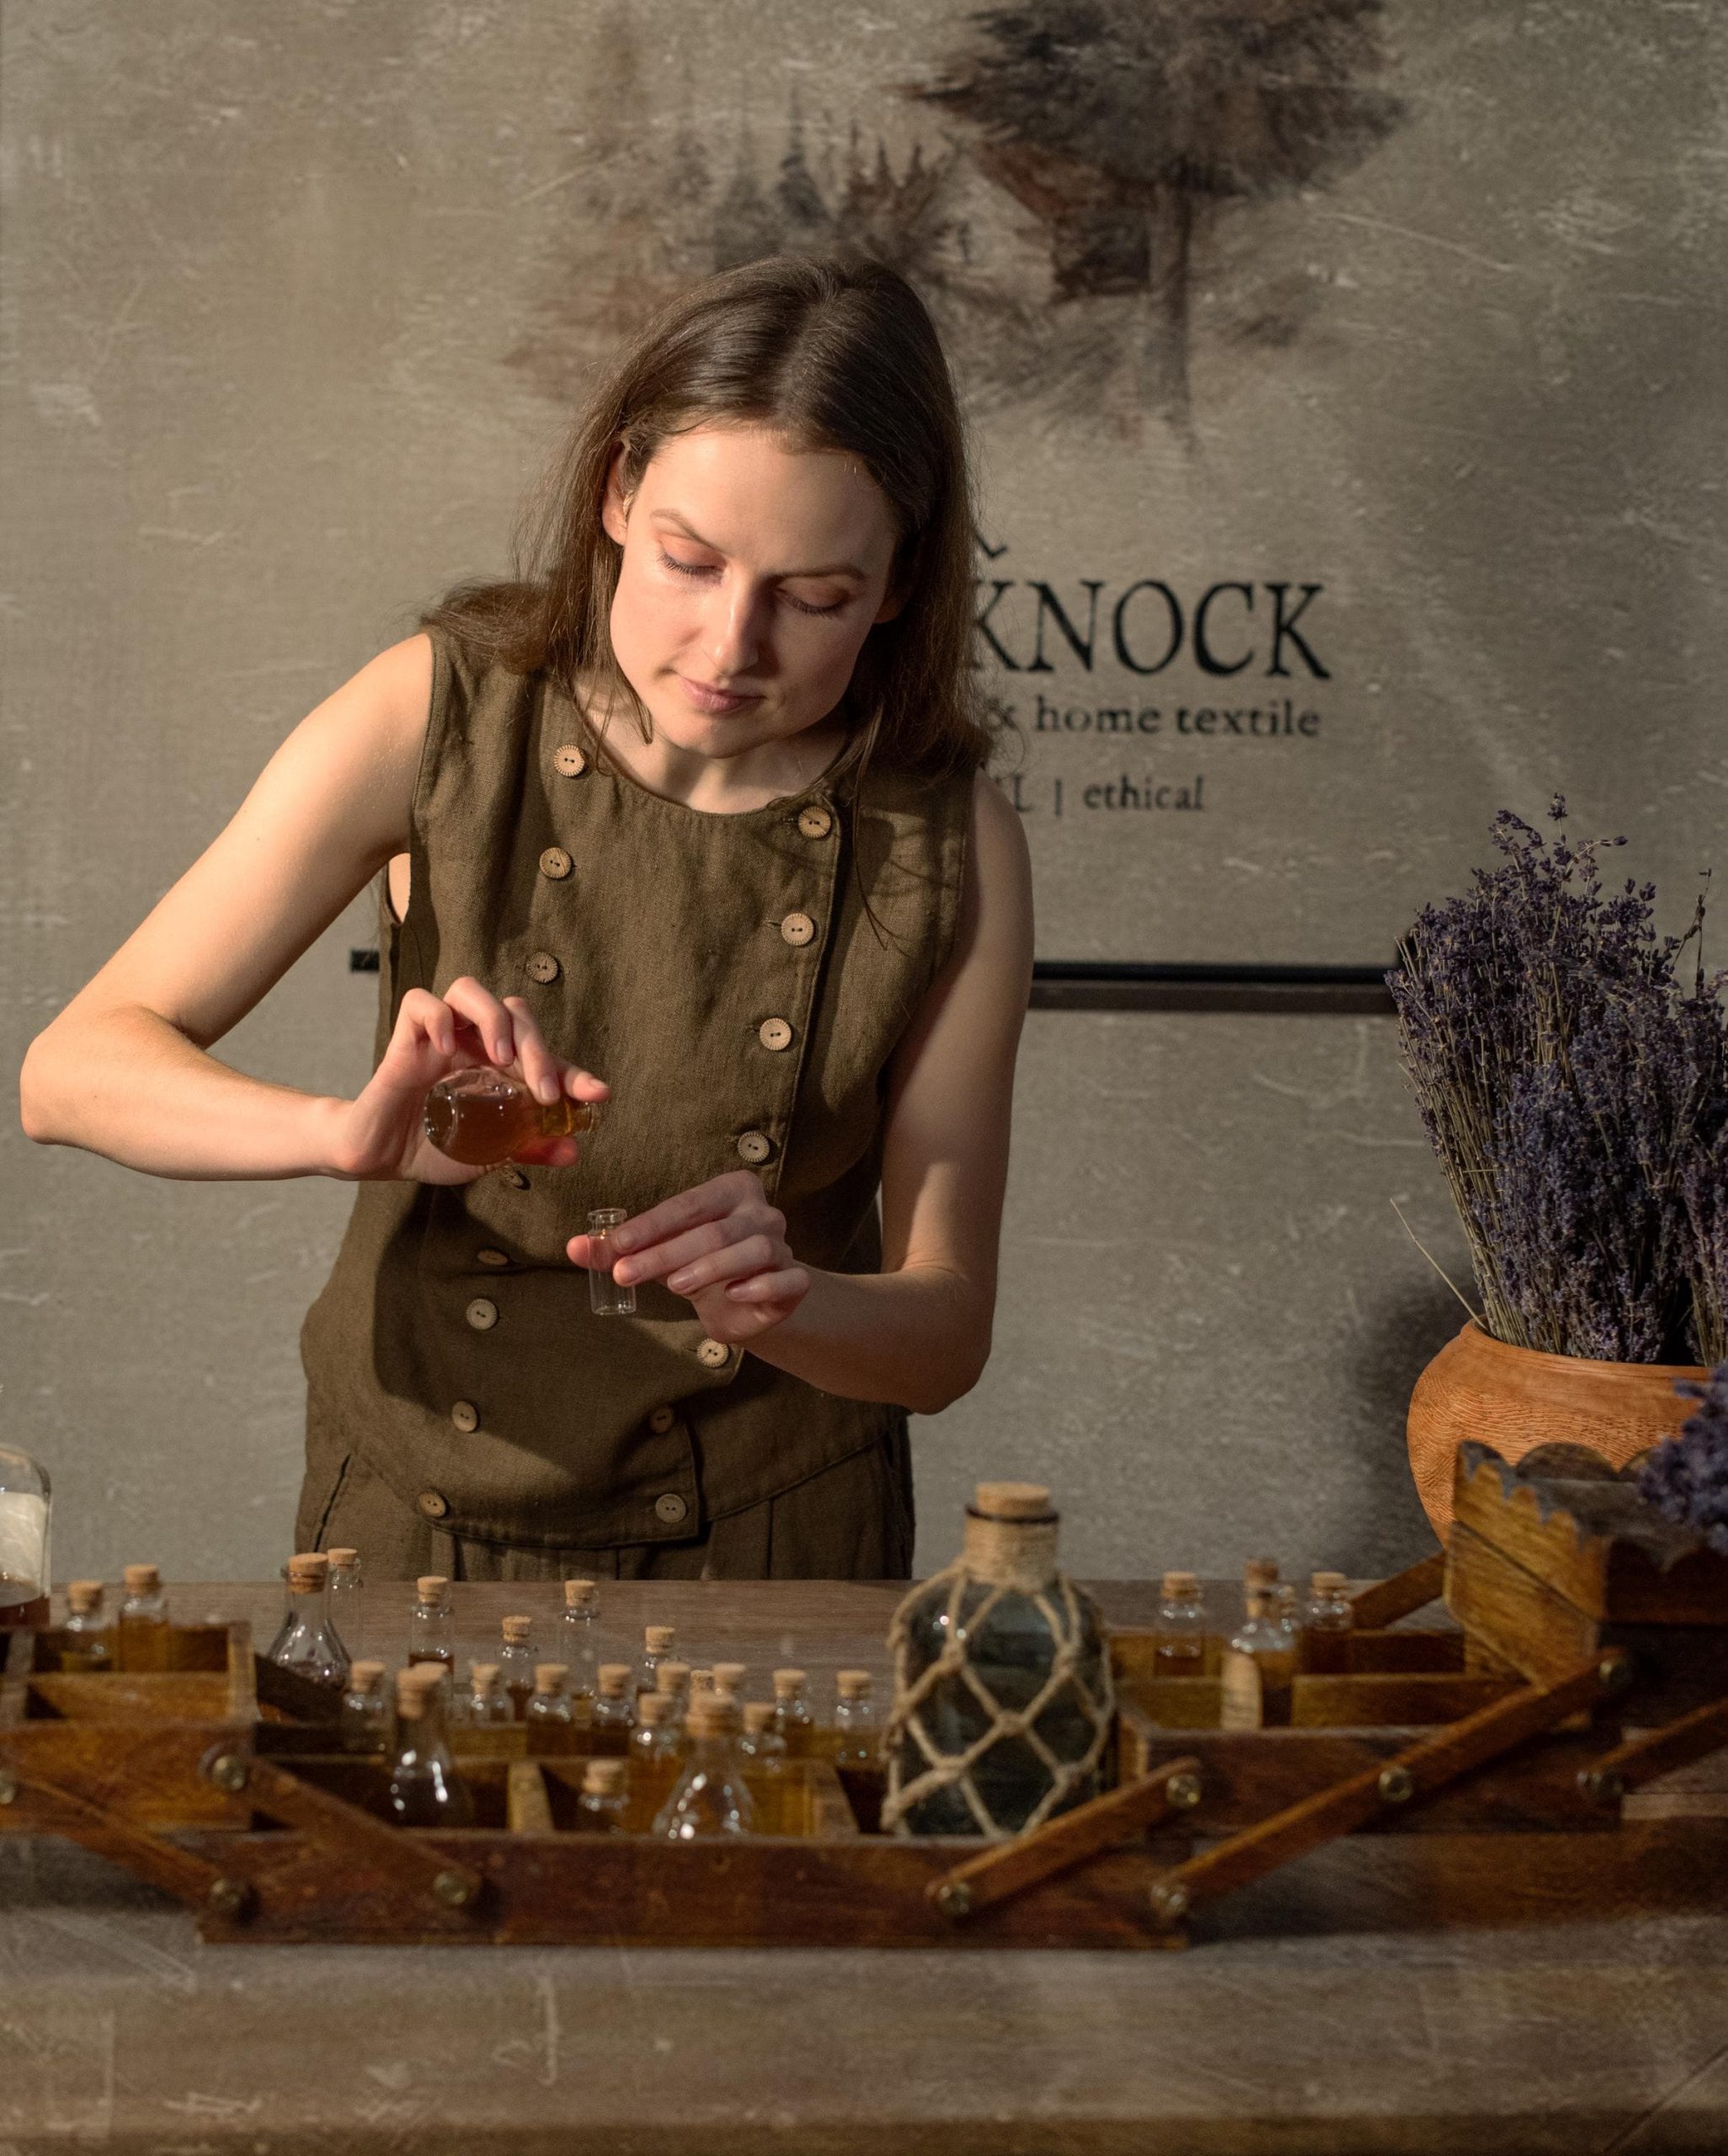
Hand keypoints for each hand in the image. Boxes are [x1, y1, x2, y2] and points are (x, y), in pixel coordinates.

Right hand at [328, 976, 607, 1180]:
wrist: (381, 1157)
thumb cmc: (434, 1147)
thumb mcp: (489, 1154)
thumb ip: (527, 1148)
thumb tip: (572, 1150)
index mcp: (499, 1066)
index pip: (544, 1052)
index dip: (574, 1071)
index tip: (597, 1095)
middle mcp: (474, 1043)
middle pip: (514, 1011)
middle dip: (538, 1047)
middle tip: (544, 1092)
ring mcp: (440, 1037)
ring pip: (469, 989)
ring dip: (493, 1019)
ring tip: (499, 1059)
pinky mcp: (405, 1040)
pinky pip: (419, 1002)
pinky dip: (437, 1018)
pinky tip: (447, 1052)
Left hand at [566, 1169, 809, 1342]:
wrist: (749, 1302)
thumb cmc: (700, 1265)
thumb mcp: (659, 1253)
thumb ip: (619, 1249)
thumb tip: (571, 1246)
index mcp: (731, 1191)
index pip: (687, 1205)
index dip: (650, 1225)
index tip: (615, 1245)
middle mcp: (762, 1213)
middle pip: (713, 1230)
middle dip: (665, 1253)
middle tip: (625, 1274)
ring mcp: (783, 1246)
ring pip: (751, 1250)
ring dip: (708, 1267)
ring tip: (673, 1285)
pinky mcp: (796, 1282)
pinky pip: (786, 1280)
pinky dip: (760, 1286)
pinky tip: (733, 1295)